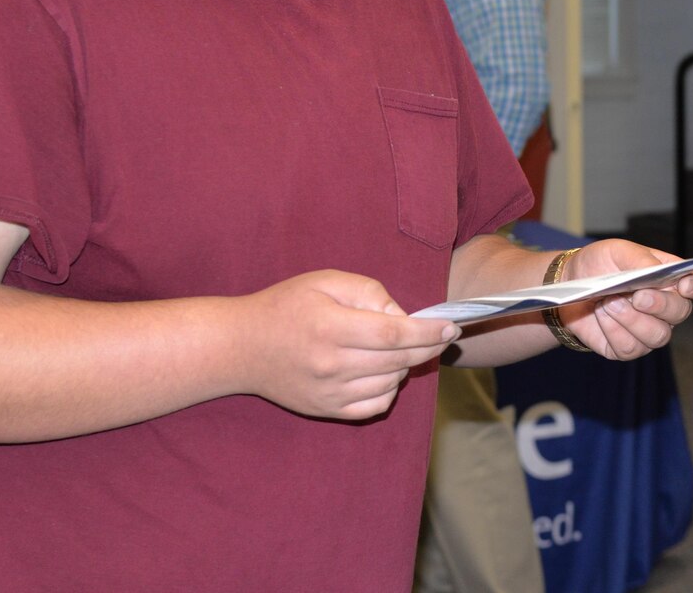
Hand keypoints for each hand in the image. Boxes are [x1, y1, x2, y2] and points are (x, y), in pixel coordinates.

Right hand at [232, 269, 457, 419]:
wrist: (241, 347)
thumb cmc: (286, 306)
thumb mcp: (326, 282)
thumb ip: (369, 292)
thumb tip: (402, 316)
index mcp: (330, 327)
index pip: (394, 335)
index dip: (428, 332)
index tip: (451, 327)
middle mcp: (331, 364)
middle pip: (398, 360)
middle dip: (428, 347)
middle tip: (440, 335)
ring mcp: (329, 392)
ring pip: (391, 382)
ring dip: (406, 365)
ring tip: (397, 348)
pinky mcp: (326, 410)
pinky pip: (375, 405)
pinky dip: (390, 388)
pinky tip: (383, 371)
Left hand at [557, 239, 692, 359]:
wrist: (570, 285)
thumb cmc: (599, 264)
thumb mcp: (617, 251)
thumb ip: (640, 260)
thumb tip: (657, 272)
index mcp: (669, 278)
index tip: (684, 285)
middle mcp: (665, 307)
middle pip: (680, 313)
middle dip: (659, 305)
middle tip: (637, 296)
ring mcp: (648, 329)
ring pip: (657, 336)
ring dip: (631, 319)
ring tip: (608, 302)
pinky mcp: (628, 347)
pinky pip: (631, 348)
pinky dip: (613, 331)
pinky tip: (601, 315)